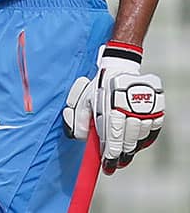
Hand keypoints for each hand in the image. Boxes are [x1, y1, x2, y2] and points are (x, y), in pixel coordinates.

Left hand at [63, 41, 163, 173]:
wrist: (120, 68)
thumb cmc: (99, 87)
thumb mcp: (84, 99)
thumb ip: (79, 118)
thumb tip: (78, 137)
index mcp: (112, 108)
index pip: (112, 137)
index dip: (110, 154)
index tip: (107, 165)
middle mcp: (131, 111)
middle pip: (127, 141)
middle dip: (121, 156)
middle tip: (115, 165)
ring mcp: (146, 110)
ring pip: (139, 137)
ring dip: (132, 148)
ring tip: (125, 156)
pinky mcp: (157, 109)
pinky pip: (152, 130)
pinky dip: (145, 139)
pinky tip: (137, 145)